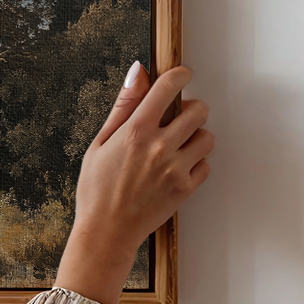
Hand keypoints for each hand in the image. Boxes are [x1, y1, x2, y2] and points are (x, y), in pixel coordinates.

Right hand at [54, 63, 213, 303]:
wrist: (105, 231)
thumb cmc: (96, 189)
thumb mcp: (100, 142)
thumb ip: (123, 106)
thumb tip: (138, 72)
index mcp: (135, 130)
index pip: (168, 87)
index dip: (180, 75)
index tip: (182, 74)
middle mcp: (159, 146)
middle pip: (198, 110)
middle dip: (191, 109)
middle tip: (179, 118)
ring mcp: (175, 169)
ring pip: (207, 137)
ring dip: (197, 136)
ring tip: (180, 145)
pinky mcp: (185, 189)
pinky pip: (206, 166)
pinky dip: (196, 164)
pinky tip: (178, 167)